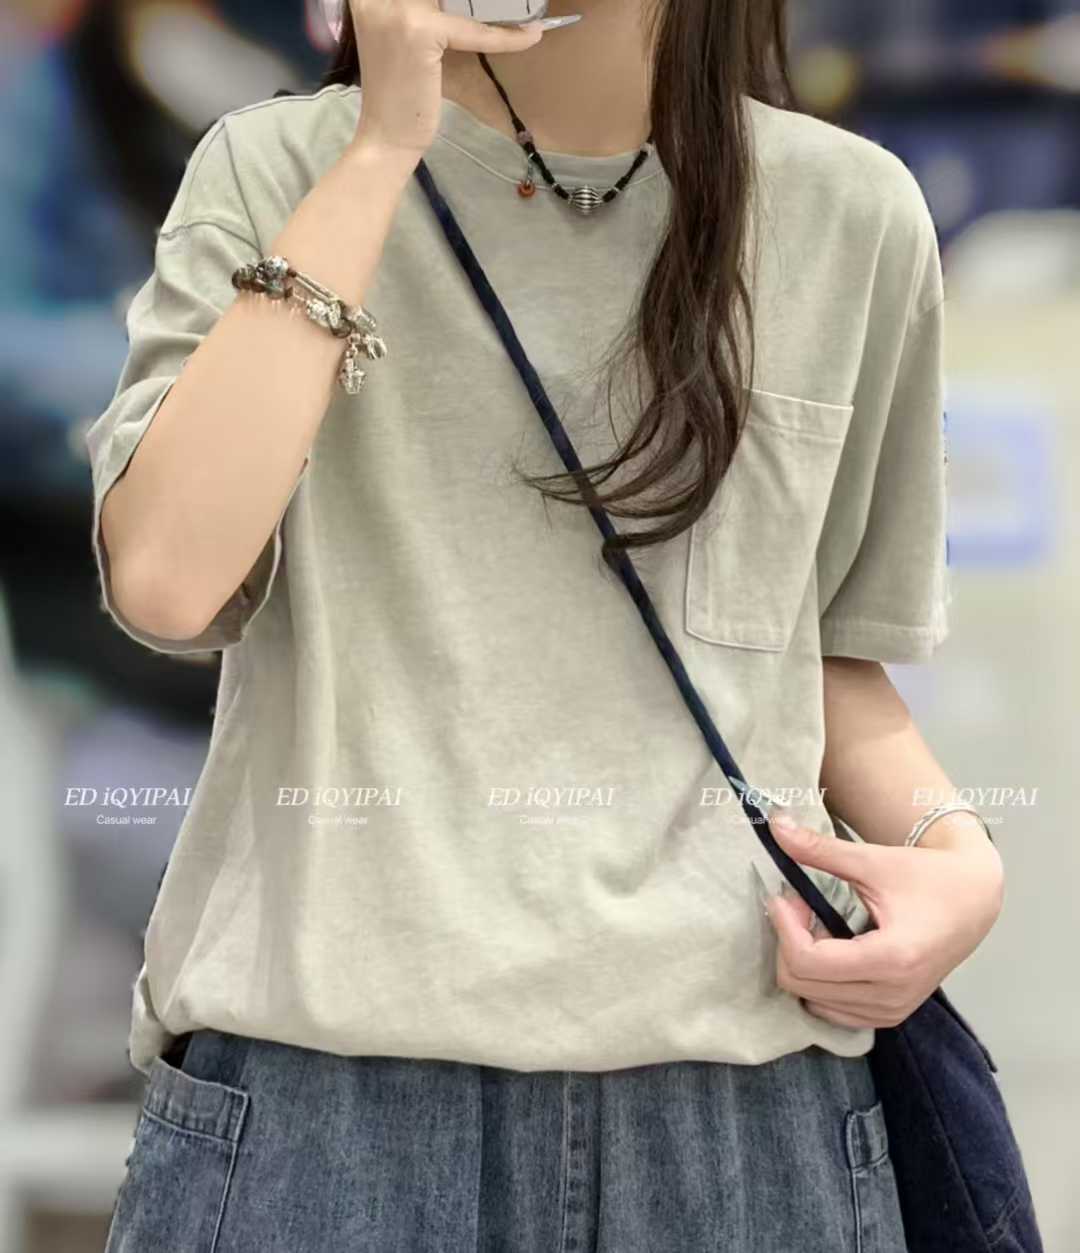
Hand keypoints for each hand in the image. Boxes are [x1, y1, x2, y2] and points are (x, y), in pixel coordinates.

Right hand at [348, 0, 544, 158]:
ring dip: (497, 8)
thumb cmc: (401, 95)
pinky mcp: (419, 30)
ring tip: (524, 15)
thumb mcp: (410, 42)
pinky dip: (503, 36)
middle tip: (514, 3)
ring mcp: (397, 8)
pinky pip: (472, 29)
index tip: (482, 4)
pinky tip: (529, 36)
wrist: (386, 137)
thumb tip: (470, 1)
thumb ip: (428, 15)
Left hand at [763, 813, 1004, 1028]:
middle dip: (788, 941)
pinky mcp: (890, 1014)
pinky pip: (833, 1011)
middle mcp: (892, 995)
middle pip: (803, 985)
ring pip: (813, 1001)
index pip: (807, 961)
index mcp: (891, 959)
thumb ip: (820, 849)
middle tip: (797, 905)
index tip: (783, 895)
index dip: (784, 926)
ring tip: (815, 924)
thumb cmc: (928, 876)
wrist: (973, 898)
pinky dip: (818, 982)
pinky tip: (829, 948)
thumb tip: (776, 825)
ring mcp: (892, 1011)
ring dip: (801, 962)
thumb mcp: (873, 859)